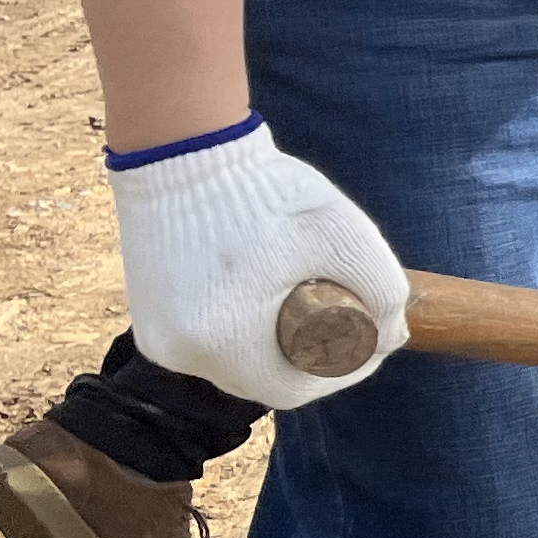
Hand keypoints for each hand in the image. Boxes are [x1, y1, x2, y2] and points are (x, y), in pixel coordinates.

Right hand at [108, 119, 409, 411]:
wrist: (184, 147)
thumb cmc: (266, 192)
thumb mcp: (344, 236)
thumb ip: (383, 293)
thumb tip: (391, 338)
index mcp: (221, 344)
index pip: (295, 390)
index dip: (341, 372)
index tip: (370, 342)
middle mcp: (178, 353)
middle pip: (262, 378)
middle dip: (309, 356)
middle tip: (344, 320)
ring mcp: (156, 338)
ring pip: (233, 361)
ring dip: (274, 343)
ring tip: (305, 304)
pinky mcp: (146, 318)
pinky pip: (206, 341)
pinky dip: (240, 327)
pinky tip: (262, 298)